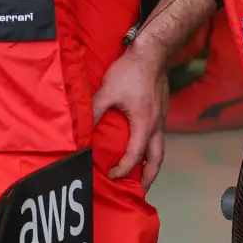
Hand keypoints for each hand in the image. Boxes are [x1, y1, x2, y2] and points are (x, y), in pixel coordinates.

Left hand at [91, 47, 169, 189]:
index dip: (123, 168)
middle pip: (158, 158)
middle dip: (150, 176)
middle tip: (141, 189)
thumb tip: (80, 129)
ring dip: (153, 163)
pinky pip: (159, 136)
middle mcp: (157, 125)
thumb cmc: (131, 72)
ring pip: (161, 147)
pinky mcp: (162, 110)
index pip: (135, 155)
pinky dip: (152, 148)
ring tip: (144, 173)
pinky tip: (142, 146)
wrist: (152, 53)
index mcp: (144, 124)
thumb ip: (93, 111)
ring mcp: (162, 118)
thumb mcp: (107, 92)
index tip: (111, 175)